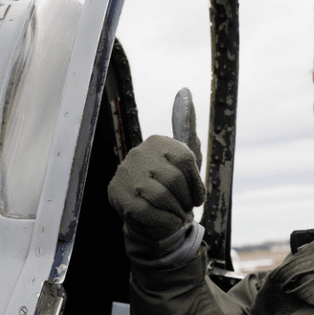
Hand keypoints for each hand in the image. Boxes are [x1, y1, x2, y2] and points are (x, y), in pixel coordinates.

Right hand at [108, 88, 204, 240]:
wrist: (150, 218)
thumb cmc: (172, 187)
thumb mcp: (184, 160)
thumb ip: (187, 128)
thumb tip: (185, 92)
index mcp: (157, 142)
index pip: (187, 161)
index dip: (196, 185)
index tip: (196, 196)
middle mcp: (138, 154)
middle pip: (174, 180)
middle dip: (185, 200)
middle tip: (183, 207)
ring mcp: (125, 174)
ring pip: (162, 196)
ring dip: (175, 212)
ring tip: (174, 214)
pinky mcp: (117, 196)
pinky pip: (150, 212)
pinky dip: (165, 222)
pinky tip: (165, 220)